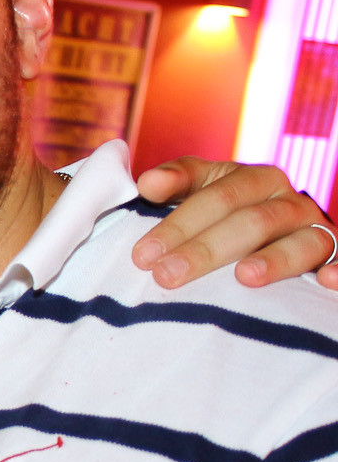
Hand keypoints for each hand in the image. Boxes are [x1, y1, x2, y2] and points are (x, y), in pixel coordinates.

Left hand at [133, 158, 337, 289]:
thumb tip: (147, 183)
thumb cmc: (224, 217)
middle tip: (166, 276)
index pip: (216, 195)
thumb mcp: (201, 193)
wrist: (276, 236)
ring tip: (244, 277)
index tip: (142, 255)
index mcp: (252, 180)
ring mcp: (314, 229)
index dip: (178, 223)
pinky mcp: (334, 256)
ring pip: (299, 242)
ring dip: (274, 260)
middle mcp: (287, 201)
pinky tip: (326, 282)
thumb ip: (178, 182)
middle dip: (206, 249)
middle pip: (250, 221)